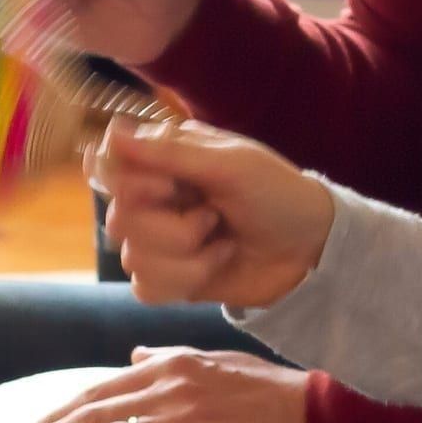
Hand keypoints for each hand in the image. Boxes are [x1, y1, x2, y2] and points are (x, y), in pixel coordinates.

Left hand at [0, 347, 315, 422]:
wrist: (322, 417)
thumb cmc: (276, 397)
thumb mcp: (222, 364)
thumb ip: (174, 358)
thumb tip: (134, 354)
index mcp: (174, 362)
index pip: (100, 389)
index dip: (56, 414)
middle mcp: (172, 380)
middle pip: (91, 410)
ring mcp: (185, 410)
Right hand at [91, 119, 336, 308]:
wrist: (310, 249)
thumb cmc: (278, 194)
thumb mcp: (231, 165)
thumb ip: (169, 153)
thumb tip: (111, 134)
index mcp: (168, 159)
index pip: (112, 169)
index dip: (135, 184)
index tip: (170, 186)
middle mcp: (157, 197)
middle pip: (117, 219)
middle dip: (172, 227)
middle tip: (212, 216)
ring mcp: (161, 239)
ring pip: (130, 258)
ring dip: (187, 256)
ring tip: (222, 241)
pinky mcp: (170, 277)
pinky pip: (144, 288)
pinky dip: (185, 280)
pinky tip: (216, 264)